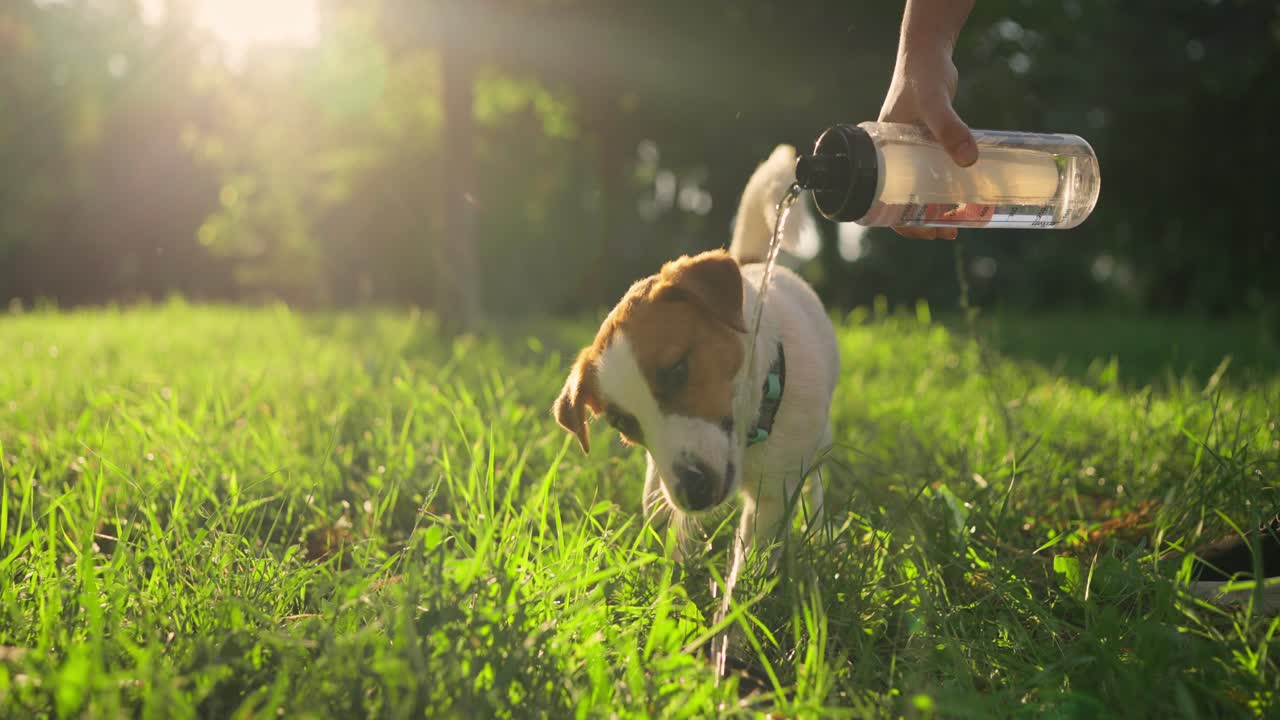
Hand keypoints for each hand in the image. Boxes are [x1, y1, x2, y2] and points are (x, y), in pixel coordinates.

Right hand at [878, 0, 976, 240]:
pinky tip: (970, 190)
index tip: (926, 231)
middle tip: (951, 230)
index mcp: (880, 156)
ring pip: (922, 189)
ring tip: (966, 216)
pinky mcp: (928, 145)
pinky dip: (951, 185)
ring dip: (941, 205)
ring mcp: (911, 153)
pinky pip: (937, 173)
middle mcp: (893, 159)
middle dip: (926, 221)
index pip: (882, 201)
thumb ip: (950, 129)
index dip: (901, 224)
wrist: (929, 52)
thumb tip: (970, 161)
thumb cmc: (921, 76)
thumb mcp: (934, 105)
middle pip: (903, 201)